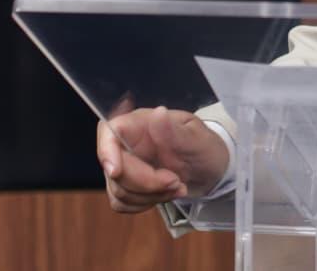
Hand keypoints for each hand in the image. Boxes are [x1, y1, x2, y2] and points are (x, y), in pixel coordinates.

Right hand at [97, 105, 229, 213]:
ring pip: (118, 189)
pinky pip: (121, 202)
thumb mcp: (198, 138)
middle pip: (114, 168)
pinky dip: (144, 203)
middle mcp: (128, 142)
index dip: (106, 151)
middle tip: (176, 181)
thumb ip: (175, 131)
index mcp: (142, 123)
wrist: (210, 170)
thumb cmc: (204, 147)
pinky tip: (165, 194)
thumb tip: (158, 113)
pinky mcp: (125, 185)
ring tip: (178, 186)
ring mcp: (125, 165)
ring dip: (150, 195)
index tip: (116, 172)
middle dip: (146, 182)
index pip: (109, 131)